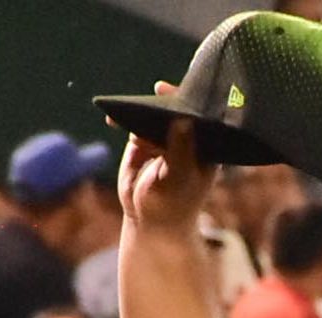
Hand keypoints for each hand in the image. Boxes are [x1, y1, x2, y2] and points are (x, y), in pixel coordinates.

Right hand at [115, 102, 214, 238]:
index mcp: (207, 148)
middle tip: (159, 90)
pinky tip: (114, 119)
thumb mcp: (179, 176)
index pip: (204, 118)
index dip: (196, 102)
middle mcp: (188, 140)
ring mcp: (164, 140)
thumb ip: (180, 149)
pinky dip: (124, 121)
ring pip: (154, 117)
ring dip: (143, 111)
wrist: (151, 222)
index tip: (186, 94)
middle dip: (167, 101)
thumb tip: (182, 120)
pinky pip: (134, 126)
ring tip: (132, 109)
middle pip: (178, 111)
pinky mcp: (143, 143)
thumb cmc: (174, 204)